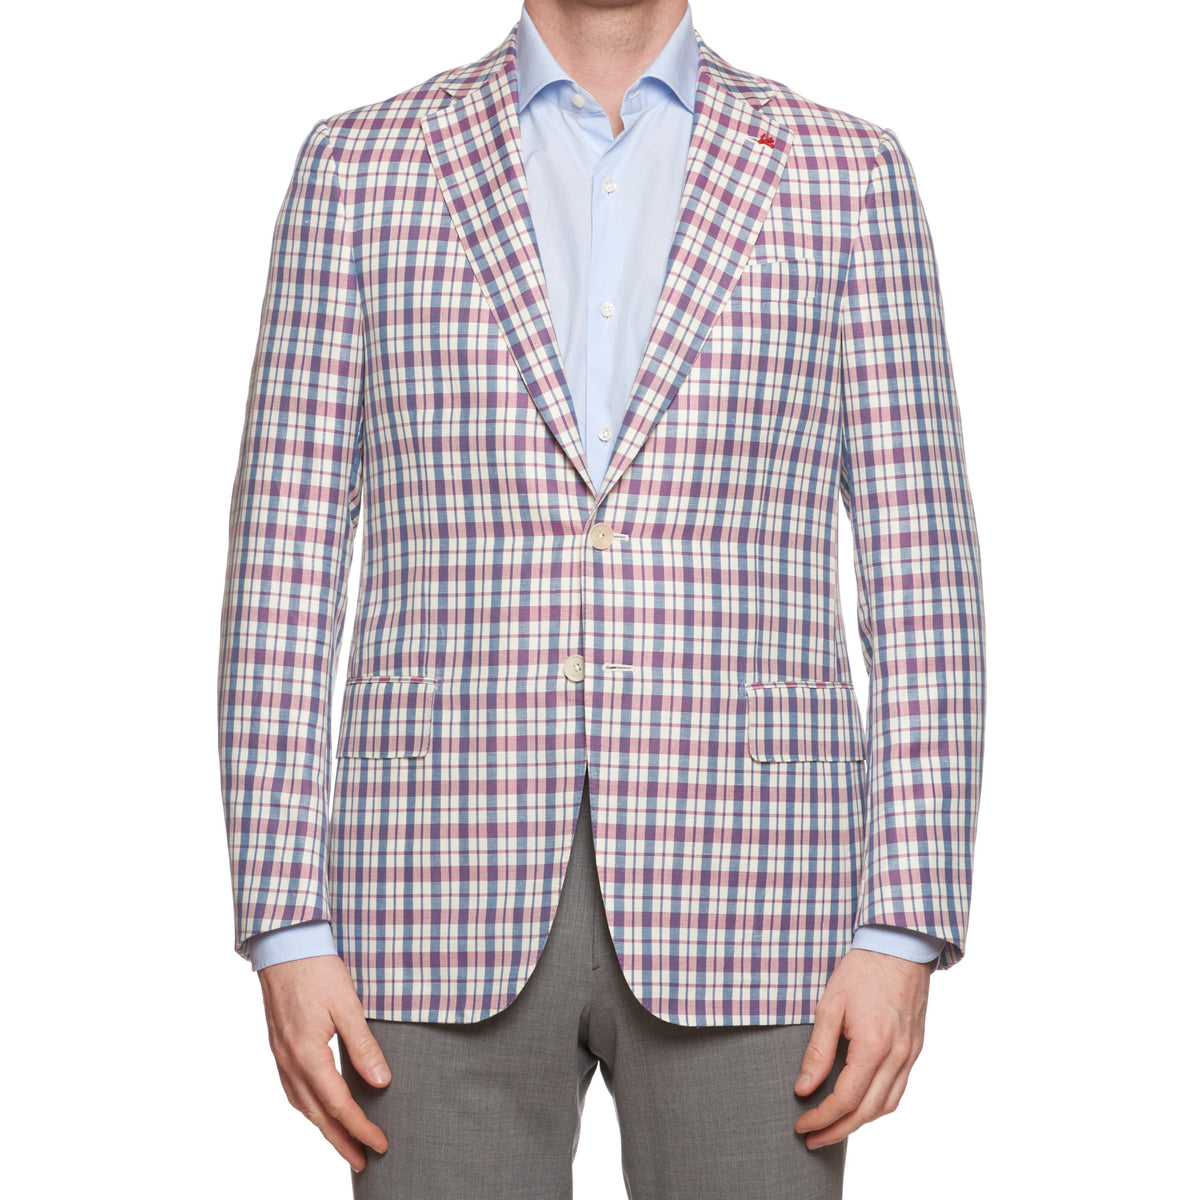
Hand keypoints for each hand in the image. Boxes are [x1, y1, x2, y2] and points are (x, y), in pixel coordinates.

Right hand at [258, 954, 391, 1171]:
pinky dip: (309, 1108)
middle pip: (317, 1114)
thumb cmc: (317, 969)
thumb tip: (381, 1083)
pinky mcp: (279, 1047)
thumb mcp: (347, 1004)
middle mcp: (290, 1061)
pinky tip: (319, 1109)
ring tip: (345, 1143)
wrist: (284, 945)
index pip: (339, 1103)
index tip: (381, 1143)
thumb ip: (363, 1045)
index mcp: (308, 1053)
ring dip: (324, 1128)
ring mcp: (280, 1056)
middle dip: (342, 1141)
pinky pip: (293, 1090)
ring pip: (302, 1105)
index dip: (361, 1127)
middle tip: (364, 1162)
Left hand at [793, 947, 931, 1148]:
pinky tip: (859, 1104)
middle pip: (867, 1112)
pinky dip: (877, 1105)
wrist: (899, 947)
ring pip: (886, 1105)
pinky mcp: (915, 1049)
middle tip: (812, 1139)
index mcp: (874, 1047)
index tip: (801, 1124)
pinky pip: (898, 1089)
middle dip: (838, 1130)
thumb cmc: (862, 971)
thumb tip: (804, 1088)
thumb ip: (818, 1050)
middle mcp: (898, 1057)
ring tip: (832, 1127)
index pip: (846, 1099)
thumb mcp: (830, 1005)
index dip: (821, 1118)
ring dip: (859, 1123)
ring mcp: (911, 1055)